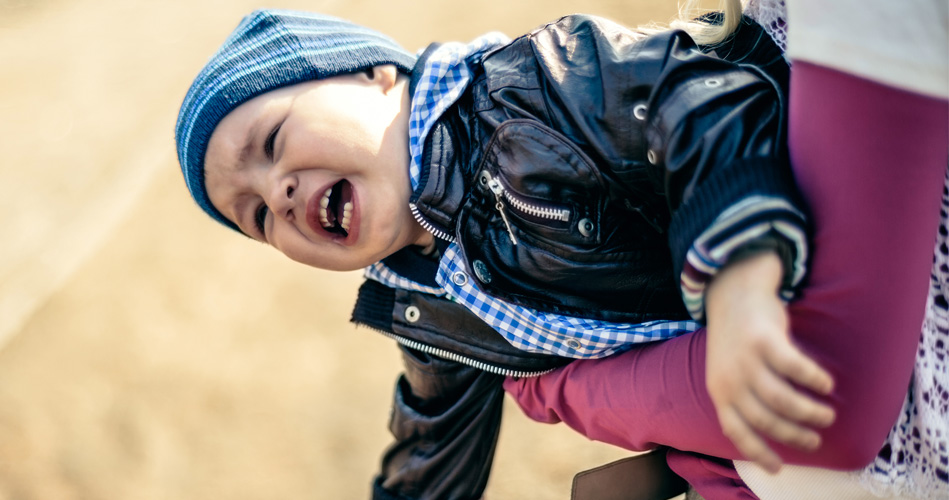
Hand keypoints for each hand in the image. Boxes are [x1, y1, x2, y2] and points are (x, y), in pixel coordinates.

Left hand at [705, 251, 835, 472]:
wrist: (732, 294)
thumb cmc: (736, 341)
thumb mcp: (727, 372)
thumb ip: (741, 398)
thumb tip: (769, 431)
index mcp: (719, 392)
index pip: (737, 431)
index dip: (758, 452)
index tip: (779, 469)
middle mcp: (730, 380)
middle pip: (766, 420)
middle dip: (795, 436)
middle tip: (816, 440)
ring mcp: (746, 360)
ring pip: (783, 400)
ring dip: (809, 412)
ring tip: (827, 415)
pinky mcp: (764, 341)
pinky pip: (795, 368)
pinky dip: (814, 380)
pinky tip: (826, 384)